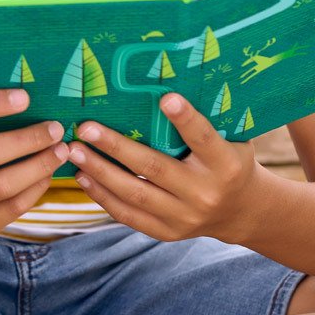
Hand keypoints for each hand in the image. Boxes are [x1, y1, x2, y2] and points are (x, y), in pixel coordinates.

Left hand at [68, 92, 266, 243]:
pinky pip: (129, 215)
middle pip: (155, 168)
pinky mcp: (167, 232)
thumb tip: (168, 82)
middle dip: (116, 147)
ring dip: (99, 172)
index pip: (204, 139)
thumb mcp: (233, 140)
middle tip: (85, 128)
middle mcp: (204, 193)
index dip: (186, 119)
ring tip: (73, 151)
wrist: (241, 212)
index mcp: (225, 165)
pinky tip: (83, 177)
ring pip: (135, 194)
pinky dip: (103, 196)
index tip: (165, 97)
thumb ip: (208, 119)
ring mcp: (184, 216)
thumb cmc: (229, 161)